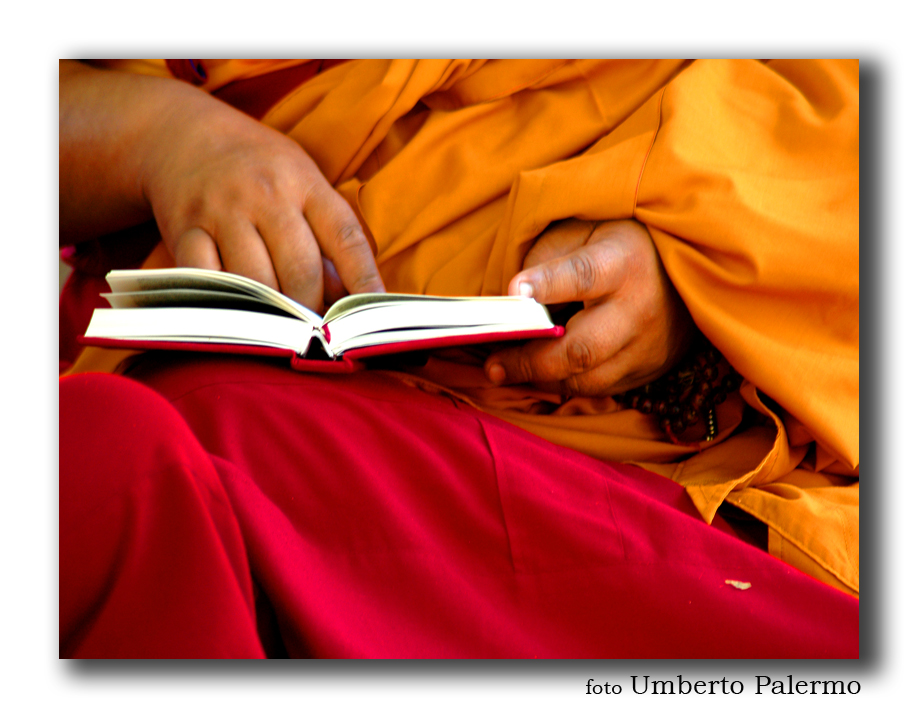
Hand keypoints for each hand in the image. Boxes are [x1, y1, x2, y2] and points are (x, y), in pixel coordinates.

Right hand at [141, 91, 383, 310]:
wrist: (183, 134)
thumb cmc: (259, 169)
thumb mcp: (302, 183)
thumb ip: (325, 235)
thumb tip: (346, 297)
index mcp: (305, 184)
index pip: (346, 238)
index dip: (364, 281)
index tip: (369, 318)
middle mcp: (266, 194)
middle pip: (301, 270)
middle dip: (311, 310)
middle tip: (314, 332)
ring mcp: (223, 210)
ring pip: (256, 282)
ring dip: (272, 314)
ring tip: (281, 330)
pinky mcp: (185, 226)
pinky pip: (207, 278)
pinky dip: (224, 302)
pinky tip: (235, 313)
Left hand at [485, 219, 695, 395]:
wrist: (684, 267)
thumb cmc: (617, 244)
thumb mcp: (583, 230)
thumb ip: (545, 260)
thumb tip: (510, 303)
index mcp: (623, 262)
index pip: (583, 275)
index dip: (547, 284)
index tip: (513, 291)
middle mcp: (640, 308)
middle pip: (582, 348)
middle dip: (532, 362)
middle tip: (493, 366)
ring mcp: (648, 346)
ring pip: (589, 379)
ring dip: (543, 380)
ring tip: (507, 372)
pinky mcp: (650, 369)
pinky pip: (601, 388)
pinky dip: (566, 383)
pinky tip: (540, 374)